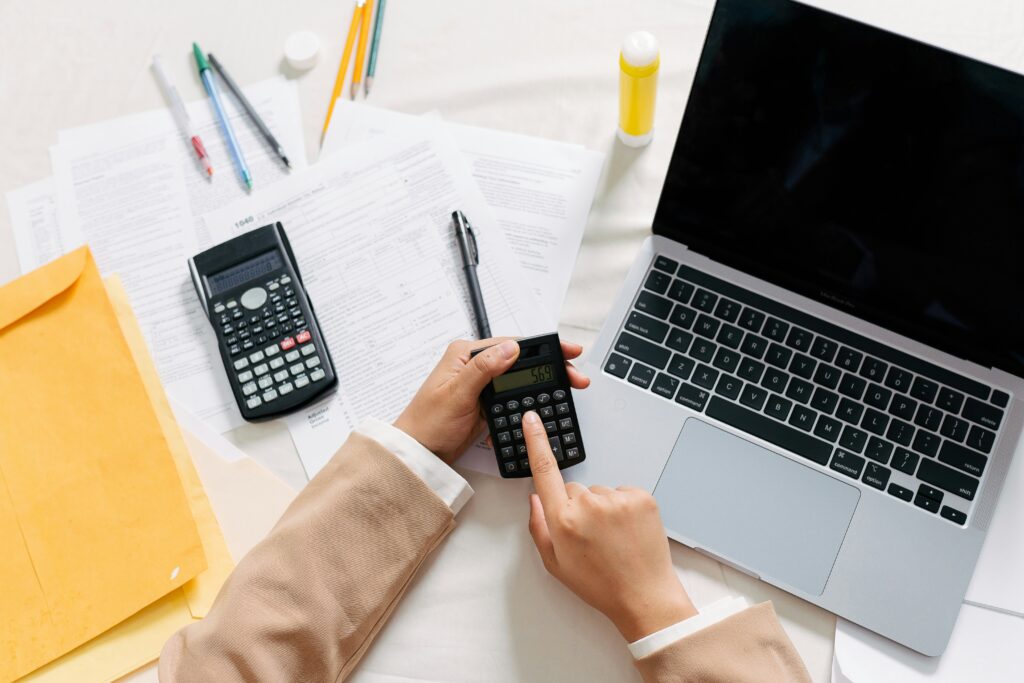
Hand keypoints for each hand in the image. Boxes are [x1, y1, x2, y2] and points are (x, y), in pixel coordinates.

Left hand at [394, 338, 589, 464]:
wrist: (420, 454)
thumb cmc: (428, 424)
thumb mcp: (457, 394)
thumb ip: (483, 369)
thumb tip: (510, 348)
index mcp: (465, 354)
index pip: (512, 344)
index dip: (543, 348)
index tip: (567, 351)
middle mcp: (474, 364)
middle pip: (521, 359)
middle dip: (551, 365)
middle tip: (576, 375)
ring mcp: (481, 383)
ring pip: (521, 377)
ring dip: (544, 382)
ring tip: (569, 387)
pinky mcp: (486, 402)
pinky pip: (515, 395)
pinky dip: (531, 398)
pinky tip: (546, 402)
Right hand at [523, 411, 697, 641]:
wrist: (644, 596)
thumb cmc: (599, 584)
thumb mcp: (555, 564)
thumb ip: (539, 527)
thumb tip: (535, 498)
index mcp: (563, 520)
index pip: (544, 470)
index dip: (536, 440)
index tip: (531, 418)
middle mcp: (588, 505)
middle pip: (574, 488)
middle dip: (578, 506)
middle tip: (591, 536)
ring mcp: (617, 499)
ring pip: (600, 492)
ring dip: (603, 509)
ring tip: (613, 538)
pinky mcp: (641, 497)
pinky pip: (623, 492)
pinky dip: (624, 508)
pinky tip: (627, 532)